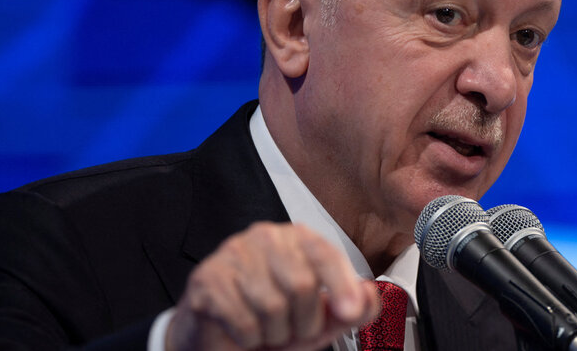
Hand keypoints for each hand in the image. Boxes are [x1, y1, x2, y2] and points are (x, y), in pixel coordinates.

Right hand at [166, 222, 379, 350]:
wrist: (220, 337)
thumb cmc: (272, 321)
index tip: (350, 310)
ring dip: (275, 333)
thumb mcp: (320, 319)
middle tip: (292, 330)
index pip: (325, 254)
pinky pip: (244, 321)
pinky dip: (250, 340)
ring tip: (267, 330)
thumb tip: (369, 296)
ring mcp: (233, 254)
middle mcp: (265, 237)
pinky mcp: (208, 279)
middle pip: (302, 284)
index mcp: (297, 238)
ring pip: (272, 306)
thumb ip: (351, 309)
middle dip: (303, 322)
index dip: (341, 285)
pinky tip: (244, 332)